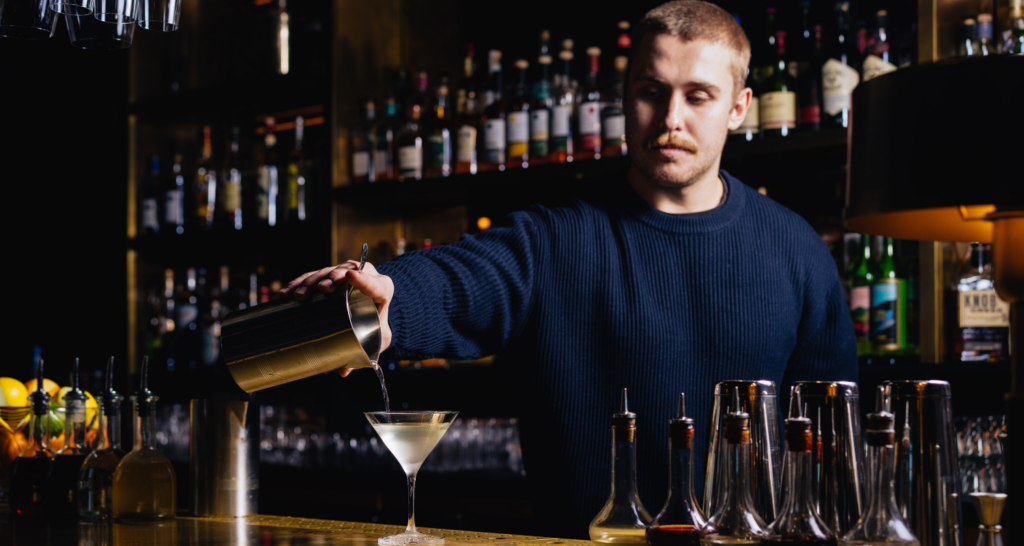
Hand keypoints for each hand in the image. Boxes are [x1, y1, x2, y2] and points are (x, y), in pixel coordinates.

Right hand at [280, 261, 393, 375]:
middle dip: (332, 278)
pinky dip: (299, 283)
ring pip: (326, 272)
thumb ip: (369, 353)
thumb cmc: (378, 324)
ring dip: (311, 282)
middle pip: (346, 272)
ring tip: (299, 296)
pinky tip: (286, 293)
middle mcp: (363, 275)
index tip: (351, 276)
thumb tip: (344, 371)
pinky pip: (312, 276)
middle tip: (322, 289)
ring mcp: (343, 273)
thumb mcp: (379, 339)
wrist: (375, 309)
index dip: (364, 279)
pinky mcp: (328, 275)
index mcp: (382, 289)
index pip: (375, 284)